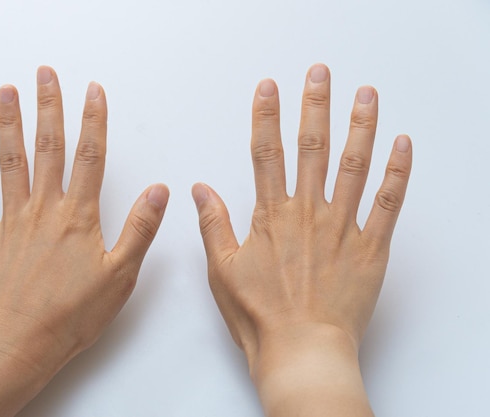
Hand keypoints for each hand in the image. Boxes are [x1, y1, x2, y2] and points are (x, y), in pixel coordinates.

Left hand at [0, 66, 168, 416]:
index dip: (94, 120)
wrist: (20, 341)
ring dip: (9, 124)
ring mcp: (13, 219)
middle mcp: (44, 208)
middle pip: (48, 148)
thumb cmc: (72, 313)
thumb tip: (159, 190)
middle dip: (49, 107)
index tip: (93, 90)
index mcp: (78, 216)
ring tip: (7, 92)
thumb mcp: (121, 275)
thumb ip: (140, 228)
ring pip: (11, 162)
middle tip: (46, 74)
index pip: (90, 157)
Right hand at [192, 64, 411, 415]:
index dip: (266, 117)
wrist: (301, 350)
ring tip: (365, 94)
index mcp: (271, 216)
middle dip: (315, 105)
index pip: (266, 153)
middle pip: (312, 147)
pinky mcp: (370, 247)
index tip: (269, 88)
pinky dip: (398, 172)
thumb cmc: (260, 315)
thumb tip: (200, 189)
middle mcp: (308, 213)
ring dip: (360, 126)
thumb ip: (213, 224)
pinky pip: (388, 203)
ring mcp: (342, 227)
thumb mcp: (222, 270)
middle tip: (320, 74)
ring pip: (353, 166)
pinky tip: (402, 145)